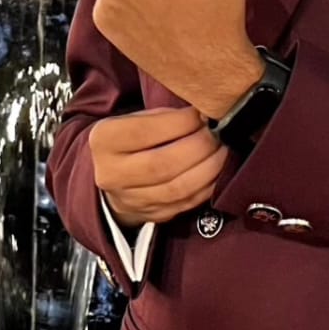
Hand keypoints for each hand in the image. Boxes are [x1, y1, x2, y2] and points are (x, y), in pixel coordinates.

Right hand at [90, 106, 228, 227]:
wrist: (110, 174)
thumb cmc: (130, 138)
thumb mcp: (134, 118)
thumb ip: (164, 117)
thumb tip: (203, 115)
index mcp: (104, 141)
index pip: (145, 132)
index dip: (180, 123)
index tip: (202, 113)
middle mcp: (111, 174)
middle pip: (163, 164)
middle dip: (199, 147)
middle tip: (218, 133)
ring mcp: (129, 200)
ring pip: (177, 188)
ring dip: (209, 168)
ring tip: (223, 150)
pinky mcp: (149, 216)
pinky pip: (185, 203)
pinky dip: (207, 186)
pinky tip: (218, 170)